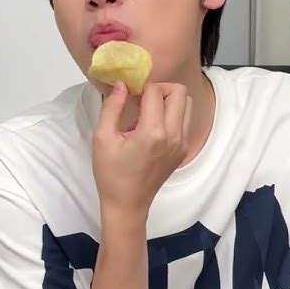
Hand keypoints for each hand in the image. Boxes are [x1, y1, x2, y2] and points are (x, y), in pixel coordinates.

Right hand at [92, 80, 192, 218]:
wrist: (127, 204)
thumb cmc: (111, 174)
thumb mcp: (102, 138)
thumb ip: (112, 107)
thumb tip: (122, 83)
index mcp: (153, 132)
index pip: (155, 92)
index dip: (140, 87)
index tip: (128, 95)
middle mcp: (174, 135)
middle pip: (179, 92)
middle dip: (159, 89)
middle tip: (141, 99)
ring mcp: (182, 143)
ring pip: (186, 104)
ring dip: (168, 101)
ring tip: (148, 112)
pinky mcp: (184, 150)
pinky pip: (184, 120)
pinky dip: (171, 115)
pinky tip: (152, 126)